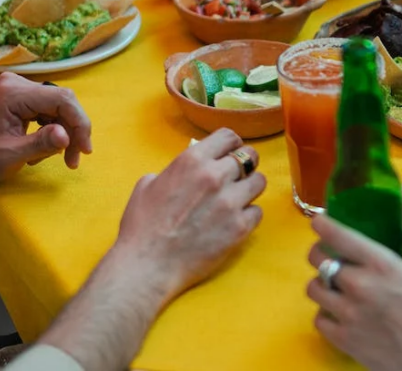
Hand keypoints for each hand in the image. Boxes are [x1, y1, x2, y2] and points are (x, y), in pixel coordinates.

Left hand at [0, 72, 92, 184]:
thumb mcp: (11, 155)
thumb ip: (41, 143)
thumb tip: (68, 136)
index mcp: (13, 93)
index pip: (61, 99)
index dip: (79, 123)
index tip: (85, 149)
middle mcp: (18, 84)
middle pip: (62, 102)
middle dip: (73, 130)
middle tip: (75, 158)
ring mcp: (19, 89)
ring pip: (59, 107)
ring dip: (65, 132)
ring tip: (60, 157)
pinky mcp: (22, 97)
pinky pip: (50, 110)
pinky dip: (54, 130)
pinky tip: (46, 147)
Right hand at [113, 130, 265, 303]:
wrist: (147, 265)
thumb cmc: (142, 226)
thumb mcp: (148, 184)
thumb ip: (175, 170)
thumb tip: (188, 170)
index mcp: (192, 160)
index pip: (229, 137)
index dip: (232, 144)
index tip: (231, 153)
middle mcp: (215, 176)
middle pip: (250, 156)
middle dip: (246, 164)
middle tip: (238, 176)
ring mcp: (230, 201)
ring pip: (259, 181)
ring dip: (250, 188)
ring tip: (238, 199)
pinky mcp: (240, 227)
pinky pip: (258, 211)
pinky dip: (248, 216)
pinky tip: (235, 221)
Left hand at [306, 216, 401, 370]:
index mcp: (381, 264)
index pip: (338, 235)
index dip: (322, 224)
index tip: (319, 222)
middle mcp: (358, 285)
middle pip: (318, 260)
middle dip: (319, 252)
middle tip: (327, 254)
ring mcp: (347, 314)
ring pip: (313, 288)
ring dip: (321, 283)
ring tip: (333, 285)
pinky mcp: (343, 339)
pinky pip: (318, 319)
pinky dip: (325, 313)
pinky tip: (338, 312)